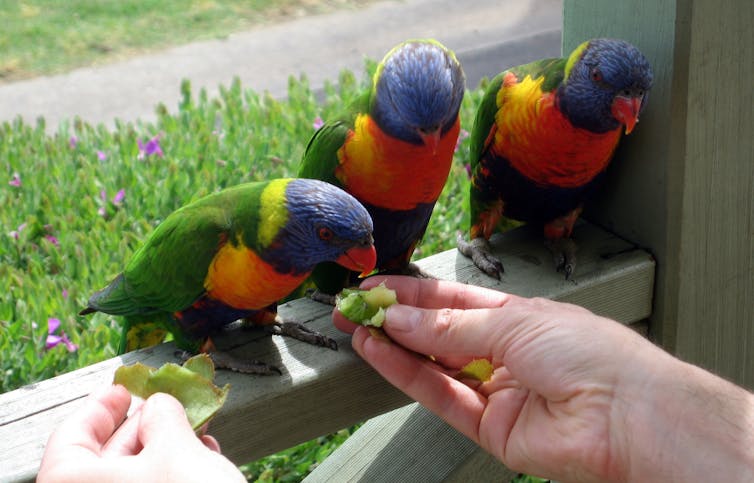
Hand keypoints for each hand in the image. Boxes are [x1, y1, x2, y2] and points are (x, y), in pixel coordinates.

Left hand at [38, 384, 243, 482]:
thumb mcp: (178, 450)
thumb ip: (163, 419)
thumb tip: (158, 407)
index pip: (70, 439)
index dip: (98, 408)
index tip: (123, 389)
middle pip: (100, 461)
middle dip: (139, 430)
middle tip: (165, 407)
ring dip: (161, 452)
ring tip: (194, 431)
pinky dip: (168, 478)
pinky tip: (202, 460)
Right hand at [334, 276, 753, 481]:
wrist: (627, 416)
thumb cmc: (588, 352)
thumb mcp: (513, 322)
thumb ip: (450, 325)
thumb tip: (400, 318)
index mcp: (518, 317)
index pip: (454, 300)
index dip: (414, 293)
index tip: (376, 285)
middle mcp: (503, 352)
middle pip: (438, 333)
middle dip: (395, 319)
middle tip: (354, 306)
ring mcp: (495, 391)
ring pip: (433, 366)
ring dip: (392, 346)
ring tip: (356, 326)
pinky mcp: (488, 428)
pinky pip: (439, 396)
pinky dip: (405, 374)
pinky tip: (377, 351)